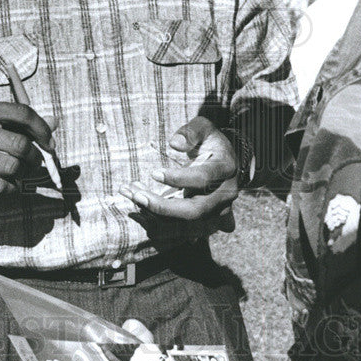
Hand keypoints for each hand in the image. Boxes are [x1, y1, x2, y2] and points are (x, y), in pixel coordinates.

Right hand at [0, 98, 55, 195]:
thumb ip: (18, 121)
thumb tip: (54, 123)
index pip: (22, 113)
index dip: (42, 129)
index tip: (49, 143)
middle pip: (19, 144)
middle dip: (35, 157)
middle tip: (35, 162)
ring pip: (11, 167)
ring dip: (21, 174)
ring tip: (18, 173)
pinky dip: (9, 188)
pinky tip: (6, 184)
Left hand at [120, 116, 238, 222]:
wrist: (224, 161)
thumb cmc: (209, 141)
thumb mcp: (204, 127)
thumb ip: (191, 132)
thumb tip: (175, 143)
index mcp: (226, 168)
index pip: (203, 178)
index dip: (177, 178)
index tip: (153, 173)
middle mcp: (226, 195)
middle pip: (195, 210)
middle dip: (163, 207)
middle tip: (137, 195)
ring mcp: (218, 213)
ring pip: (187, 227)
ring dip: (158, 218)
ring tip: (134, 200)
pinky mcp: (208, 224)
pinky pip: (183, 233)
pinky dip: (161, 228)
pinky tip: (141, 213)